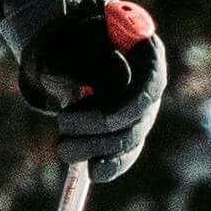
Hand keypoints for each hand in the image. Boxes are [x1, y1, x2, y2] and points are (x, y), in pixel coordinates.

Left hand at [18, 0, 165, 184]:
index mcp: (146, 56)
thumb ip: (83, 51)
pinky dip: (110, 167)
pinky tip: (93, 172)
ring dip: (94, 148)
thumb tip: (82, 63)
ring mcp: (141, 115)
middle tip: (62, 123)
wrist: (74, 55)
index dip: (125, 103)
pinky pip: (124, 157)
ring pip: (128, 141)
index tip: (95, 108)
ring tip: (62, 147)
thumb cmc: (79, 41)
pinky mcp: (128, 137)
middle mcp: (149, 89)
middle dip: (98, 127)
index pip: (148, 84)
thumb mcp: (76, 37)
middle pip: (137, 118)